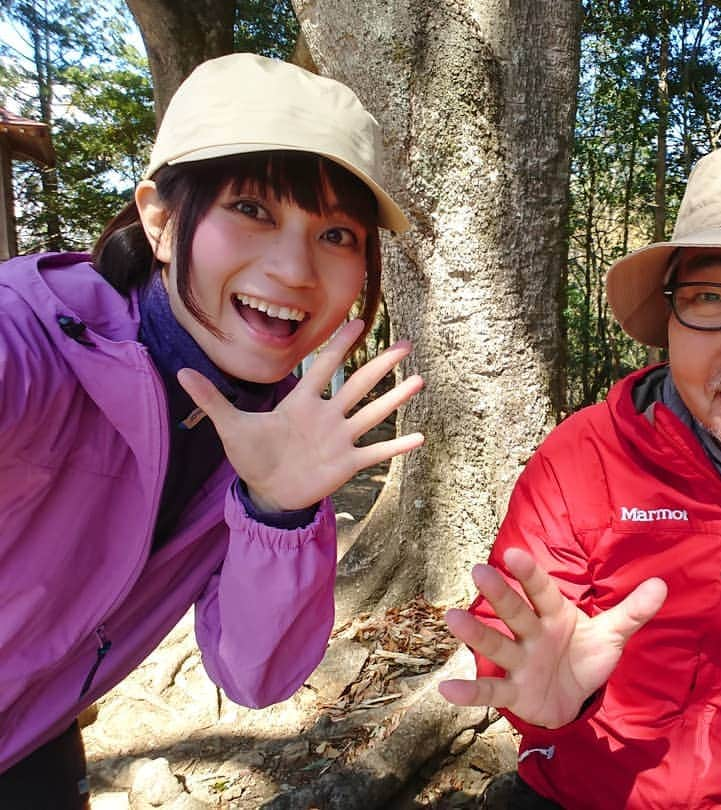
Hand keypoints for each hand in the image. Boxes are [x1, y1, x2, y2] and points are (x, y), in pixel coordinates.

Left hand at [177, 319, 424, 511]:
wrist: (267, 491)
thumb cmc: (253, 455)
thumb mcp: (230, 425)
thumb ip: (212, 399)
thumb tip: (181, 371)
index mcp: (302, 403)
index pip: (324, 368)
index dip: (338, 345)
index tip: (357, 321)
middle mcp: (327, 416)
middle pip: (357, 385)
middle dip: (380, 365)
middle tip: (405, 344)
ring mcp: (340, 439)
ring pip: (372, 414)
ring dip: (395, 398)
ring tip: (418, 380)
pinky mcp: (347, 463)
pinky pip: (375, 453)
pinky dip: (396, 447)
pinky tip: (419, 437)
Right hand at [438, 547, 667, 728]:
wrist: (572, 698)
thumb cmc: (585, 657)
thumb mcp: (611, 635)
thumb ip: (632, 611)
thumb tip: (662, 584)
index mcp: (555, 615)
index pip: (542, 591)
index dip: (530, 574)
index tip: (514, 554)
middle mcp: (532, 633)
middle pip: (515, 611)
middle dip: (499, 594)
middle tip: (479, 571)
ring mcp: (519, 661)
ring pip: (496, 644)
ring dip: (476, 634)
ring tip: (453, 619)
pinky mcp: (514, 691)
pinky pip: (490, 692)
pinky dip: (469, 693)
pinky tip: (447, 691)